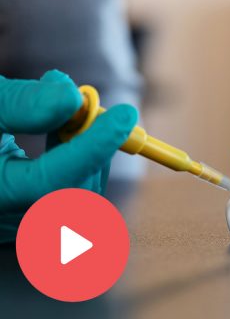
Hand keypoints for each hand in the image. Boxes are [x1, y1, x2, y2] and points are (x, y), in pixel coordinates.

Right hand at [0, 70, 136, 241]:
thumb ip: (19, 103)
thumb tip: (71, 98)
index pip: (53, 182)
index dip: (93, 146)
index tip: (124, 115)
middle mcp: (4, 220)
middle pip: (73, 197)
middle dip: (92, 149)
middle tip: (87, 106)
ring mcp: (19, 225)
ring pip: (80, 200)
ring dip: (89, 153)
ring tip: (66, 112)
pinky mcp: (32, 220)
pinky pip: (74, 200)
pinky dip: (81, 165)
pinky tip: (65, 134)